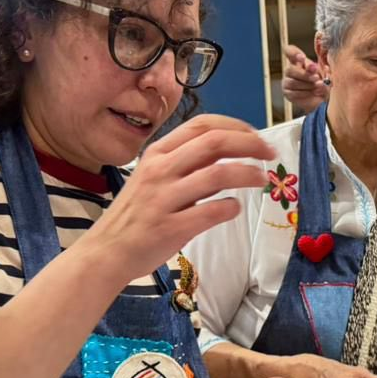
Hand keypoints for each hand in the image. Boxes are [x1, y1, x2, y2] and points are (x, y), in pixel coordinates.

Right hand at [79, 114, 274, 282]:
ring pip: (217, 174)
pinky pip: (211, 212)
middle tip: (270, 154)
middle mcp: (160, 170)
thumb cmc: (137, 214)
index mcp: (158, 153)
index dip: (236, 126)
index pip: (203, 125)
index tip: (256, 136)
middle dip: (250, 144)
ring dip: (247, 174)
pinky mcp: (170, 227)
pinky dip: (230, 208)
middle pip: (215, 143)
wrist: (106, 252)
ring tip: (261, 179)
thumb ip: (188, 164)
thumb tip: (230, 153)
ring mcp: (164, 198)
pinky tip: (234, 209)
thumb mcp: (155, 178)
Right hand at [282, 44, 327, 113]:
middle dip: (305, 74)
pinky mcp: (288, 93)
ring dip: (307, 85)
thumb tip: (312, 67)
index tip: (302, 57)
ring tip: (319, 86)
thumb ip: (317, 69)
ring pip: (293, 82)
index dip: (293, 53)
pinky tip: (313, 92)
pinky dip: (305, 93)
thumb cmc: (322, 81)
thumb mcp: (323, 73)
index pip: (289, 51)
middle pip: (290, 69)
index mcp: (298, 61)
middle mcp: (291, 70)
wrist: (322, 99)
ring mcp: (287, 82)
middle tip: (317, 78)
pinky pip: (294, 93)